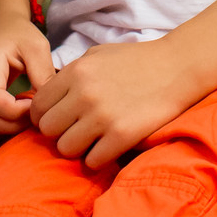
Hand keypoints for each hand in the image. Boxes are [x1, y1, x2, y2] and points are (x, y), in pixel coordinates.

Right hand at [0, 17, 52, 140]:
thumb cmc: (17, 34)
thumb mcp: (36, 46)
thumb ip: (43, 72)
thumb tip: (50, 103)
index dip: (18, 111)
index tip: (38, 104)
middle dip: (16, 124)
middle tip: (36, 113)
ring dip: (8, 131)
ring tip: (26, 116)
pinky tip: (16, 118)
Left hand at [31, 38, 210, 169]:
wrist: (178, 67)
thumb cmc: (137, 60)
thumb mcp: (97, 55)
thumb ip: (70, 74)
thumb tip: (48, 96)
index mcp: (76, 72)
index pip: (38, 106)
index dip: (44, 116)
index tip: (59, 119)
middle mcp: (84, 94)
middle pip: (47, 130)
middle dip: (59, 133)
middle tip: (76, 131)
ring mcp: (102, 116)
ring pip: (66, 149)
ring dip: (78, 148)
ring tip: (93, 140)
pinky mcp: (122, 135)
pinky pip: (93, 160)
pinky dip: (98, 158)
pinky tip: (108, 147)